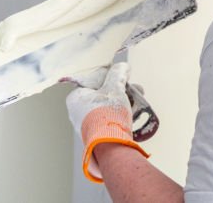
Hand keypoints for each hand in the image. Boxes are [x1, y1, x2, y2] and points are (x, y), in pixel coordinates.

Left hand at [64, 62, 149, 182]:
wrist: (110, 145)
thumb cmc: (107, 114)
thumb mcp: (115, 88)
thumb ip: (118, 74)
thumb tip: (122, 66)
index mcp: (75, 98)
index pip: (93, 80)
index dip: (110, 77)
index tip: (123, 76)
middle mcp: (77, 112)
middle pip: (102, 93)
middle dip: (120, 90)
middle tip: (134, 89)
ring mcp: (86, 124)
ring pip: (107, 106)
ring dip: (123, 101)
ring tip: (137, 101)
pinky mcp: (96, 133)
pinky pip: (109, 118)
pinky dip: (120, 113)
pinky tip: (133, 112)